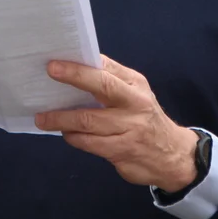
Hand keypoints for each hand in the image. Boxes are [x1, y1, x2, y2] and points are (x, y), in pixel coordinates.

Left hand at [35, 55, 198, 191]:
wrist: (174, 156)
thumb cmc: (145, 118)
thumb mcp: (136, 94)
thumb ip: (112, 80)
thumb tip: (78, 65)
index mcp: (135, 85)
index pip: (107, 69)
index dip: (81, 65)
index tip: (56, 62)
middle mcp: (135, 104)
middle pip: (101, 88)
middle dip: (74, 78)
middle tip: (49, 74)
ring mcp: (129, 129)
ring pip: (88, 121)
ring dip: (62, 119)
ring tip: (43, 118)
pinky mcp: (121, 151)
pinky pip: (89, 143)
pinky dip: (74, 138)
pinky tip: (66, 134)